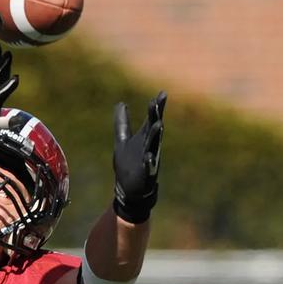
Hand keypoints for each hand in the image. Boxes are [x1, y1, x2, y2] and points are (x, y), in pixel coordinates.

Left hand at [112, 91, 165, 222]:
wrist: (130, 189)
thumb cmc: (129, 164)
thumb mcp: (122, 140)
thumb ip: (122, 123)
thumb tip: (120, 103)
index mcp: (144, 138)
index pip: (152, 120)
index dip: (156, 108)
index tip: (162, 94)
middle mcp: (150, 146)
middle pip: (154, 129)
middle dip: (155, 117)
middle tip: (156, 103)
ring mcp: (149, 160)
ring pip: (153, 146)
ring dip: (156, 136)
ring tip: (159, 125)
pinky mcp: (146, 174)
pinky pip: (148, 168)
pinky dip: (149, 163)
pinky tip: (148, 158)